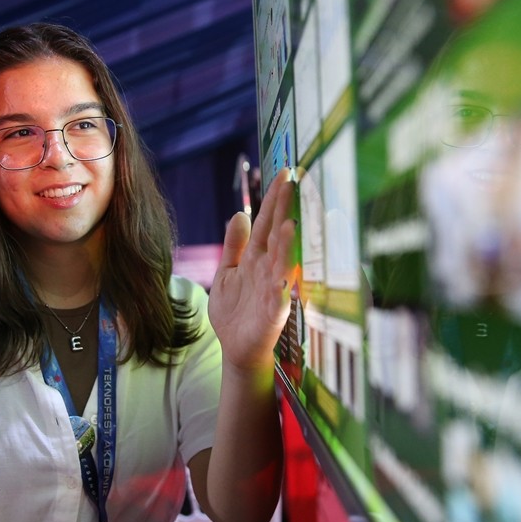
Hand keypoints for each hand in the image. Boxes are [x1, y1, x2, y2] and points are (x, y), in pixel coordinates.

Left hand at [208, 168, 298, 370]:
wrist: (236, 349)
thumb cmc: (236, 312)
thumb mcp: (227, 273)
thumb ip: (234, 245)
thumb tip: (239, 213)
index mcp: (257, 258)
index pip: (267, 222)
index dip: (274, 199)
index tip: (284, 173)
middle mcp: (269, 269)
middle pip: (277, 234)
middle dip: (284, 209)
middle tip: (293, 181)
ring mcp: (273, 290)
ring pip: (282, 262)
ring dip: (287, 244)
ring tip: (290, 221)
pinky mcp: (273, 314)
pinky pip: (279, 296)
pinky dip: (281, 283)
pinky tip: (284, 271)